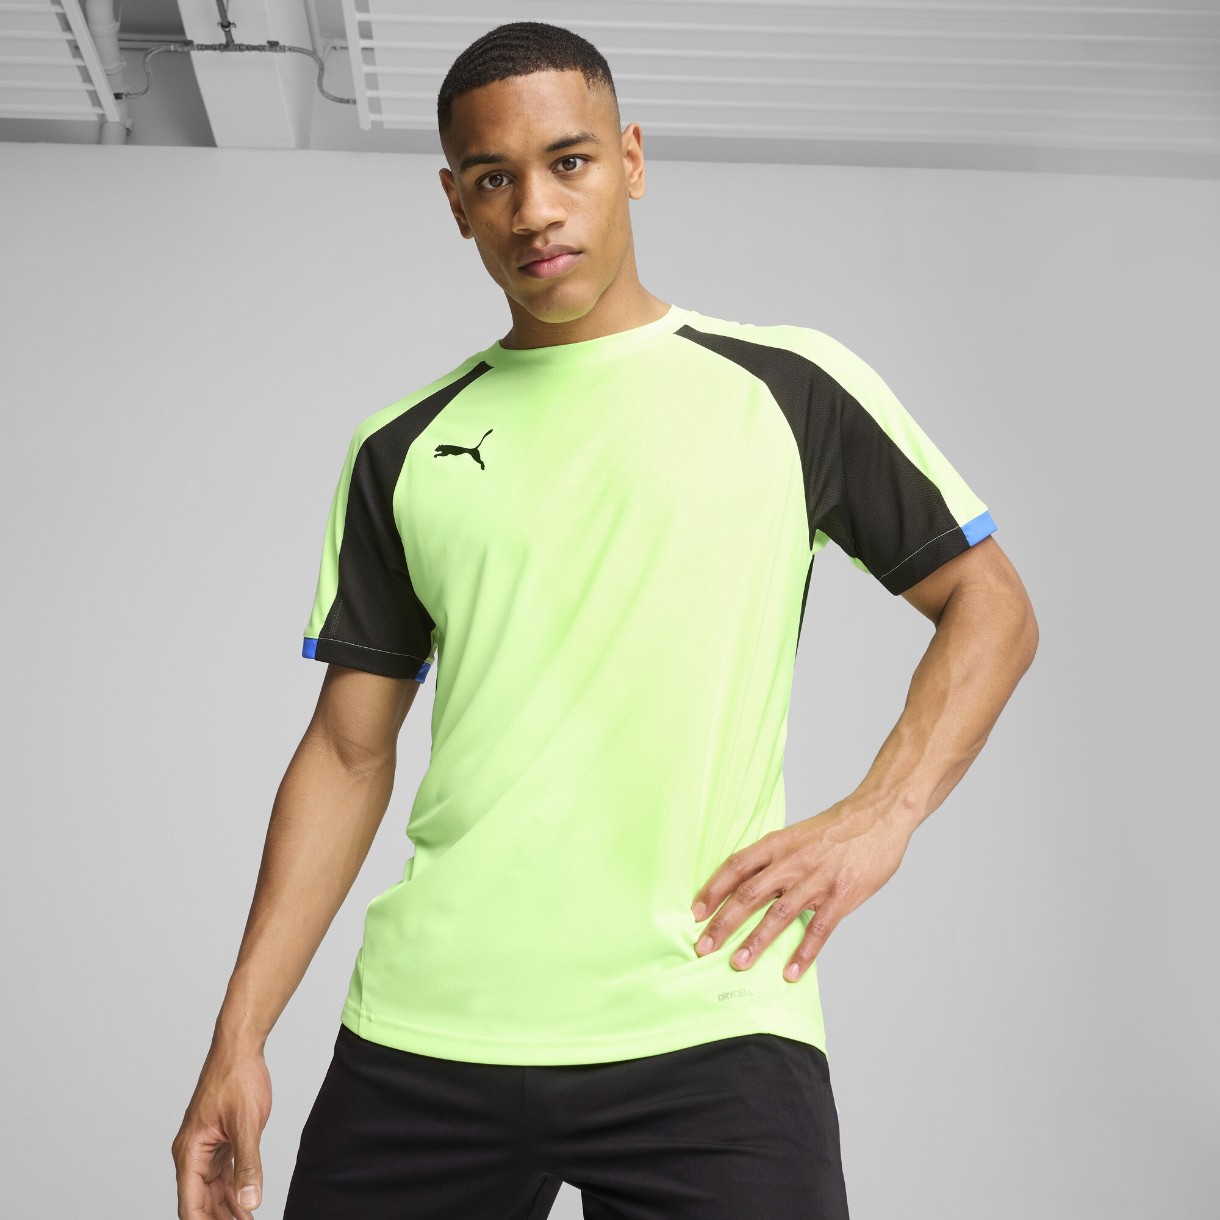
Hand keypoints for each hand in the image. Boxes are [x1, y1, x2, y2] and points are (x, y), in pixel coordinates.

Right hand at [172, 1042, 272, 1218]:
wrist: (240, 1047)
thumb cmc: (237, 1078)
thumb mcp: (246, 1124)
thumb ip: (247, 1165)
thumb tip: (250, 1203)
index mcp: (190, 1153)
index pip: (191, 1205)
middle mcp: (192, 1153)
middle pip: (201, 1202)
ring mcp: (205, 1147)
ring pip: (213, 1190)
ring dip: (227, 1210)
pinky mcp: (219, 1139)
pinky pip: (223, 1173)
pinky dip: (234, 1190)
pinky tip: (246, 1206)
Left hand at [690, 796, 912, 980]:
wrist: (879, 815)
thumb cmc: (836, 828)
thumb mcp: (798, 835)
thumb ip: (775, 859)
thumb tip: (749, 885)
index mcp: (778, 844)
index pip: (736, 866)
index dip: (713, 889)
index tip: (695, 912)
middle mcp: (792, 861)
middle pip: (749, 893)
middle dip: (723, 923)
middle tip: (702, 947)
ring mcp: (817, 880)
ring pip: (779, 914)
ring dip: (755, 941)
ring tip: (737, 963)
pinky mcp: (842, 896)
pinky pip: (818, 929)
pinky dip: (803, 954)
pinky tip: (790, 974)